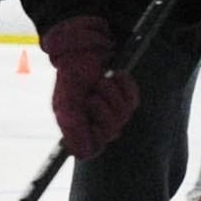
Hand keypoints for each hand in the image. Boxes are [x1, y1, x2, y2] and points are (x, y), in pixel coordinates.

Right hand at [40, 16, 139, 158]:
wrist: (86, 46)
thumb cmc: (73, 71)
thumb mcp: (67, 97)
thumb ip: (72, 124)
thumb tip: (79, 153)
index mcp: (75, 124)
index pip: (89, 149)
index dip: (94, 137)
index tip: (93, 123)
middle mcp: (93, 120)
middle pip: (109, 133)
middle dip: (104, 109)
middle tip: (94, 94)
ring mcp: (111, 110)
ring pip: (122, 116)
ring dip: (113, 94)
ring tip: (103, 80)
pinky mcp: (125, 98)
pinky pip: (132, 101)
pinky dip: (126, 86)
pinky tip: (117, 76)